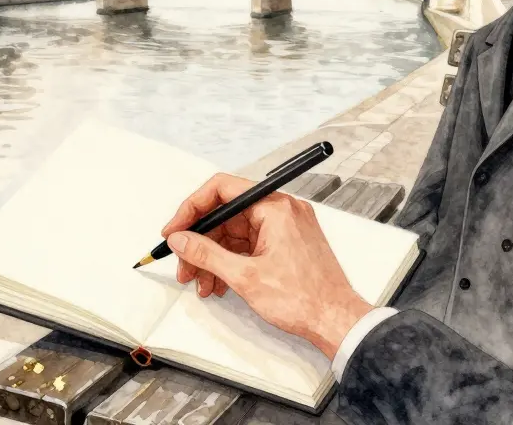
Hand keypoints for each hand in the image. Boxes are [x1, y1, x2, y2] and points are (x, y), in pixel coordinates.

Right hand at [162, 174, 372, 359]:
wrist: (337, 322)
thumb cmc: (305, 299)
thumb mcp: (245, 276)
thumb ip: (206, 254)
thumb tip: (180, 239)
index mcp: (275, 207)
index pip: (221, 190)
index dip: (192, 209)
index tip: (175, 230)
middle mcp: (281, 210)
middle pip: (225, 215)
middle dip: (200, 242)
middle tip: (183, 265)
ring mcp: (284, 228)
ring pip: (234, 234)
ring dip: (213, 258)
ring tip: (200, 283)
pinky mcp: (285, 244)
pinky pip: (248, 246)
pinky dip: (230, 263)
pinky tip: (218, 284)